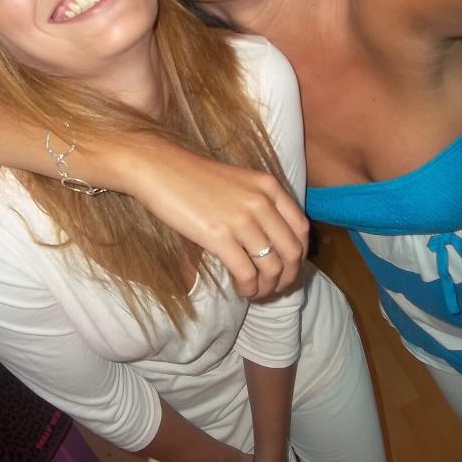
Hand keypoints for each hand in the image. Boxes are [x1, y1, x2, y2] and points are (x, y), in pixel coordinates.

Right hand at [119, 143, 308, 297]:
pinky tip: (241, 290)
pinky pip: (247, 273)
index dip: (300, 255)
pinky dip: (249, 288)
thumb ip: (260, 204)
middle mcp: (261, 202)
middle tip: (276, 288)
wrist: (160, 169)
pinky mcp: (219, 236)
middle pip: (291, 251)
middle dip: (288, 277)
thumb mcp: (239, 183)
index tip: (289, 268)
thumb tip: (272, 242)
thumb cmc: (194, 177)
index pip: (301, 229)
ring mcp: (241, 219)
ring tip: (256, 292)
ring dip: (267, 287)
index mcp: (269, 187)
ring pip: (271, 267)